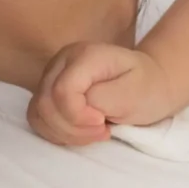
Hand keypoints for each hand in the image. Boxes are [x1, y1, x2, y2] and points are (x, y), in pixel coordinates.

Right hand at [28, 42, 176, 147]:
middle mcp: (62, 61)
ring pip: (38, 113)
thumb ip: (103, 99)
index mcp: (84, 55)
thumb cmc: (146, 88)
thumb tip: (81, 107)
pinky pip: (38, 118)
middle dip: (73, 128)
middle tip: (103, 131)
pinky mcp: (49, 92)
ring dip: (65, 132)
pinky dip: (57, 132)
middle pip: (46, 103)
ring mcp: (52, 76)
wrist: (149, 84)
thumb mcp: (134, 93)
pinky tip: (80, 132)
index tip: (104, 124)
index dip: (78, 116)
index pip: (63, 91)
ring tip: (94, 132)